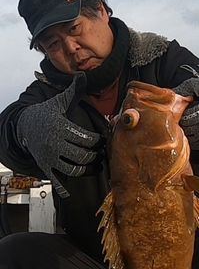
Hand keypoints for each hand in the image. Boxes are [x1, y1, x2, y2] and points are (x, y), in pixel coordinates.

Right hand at [17, 72, 104, 197]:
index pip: (86, 138)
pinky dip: (63, 188)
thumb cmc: (47, 113)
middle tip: (102, 156)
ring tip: (96, 167)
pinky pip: (55, 180)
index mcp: (62, 127)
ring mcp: (50, 156)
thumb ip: (74, 91)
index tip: (104, 142)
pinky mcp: (46, 166)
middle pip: (82, 155)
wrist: (24, 125)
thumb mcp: (60, 102)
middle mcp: (56, 143)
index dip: (99, 142)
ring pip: (72, 169)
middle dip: (96, 157)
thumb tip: (83, 75)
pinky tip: (70, 193)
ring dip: (87, 171)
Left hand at [174, 78, 198, 148]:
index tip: (183, 108)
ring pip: (186, 135)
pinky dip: (189, 136)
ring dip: (185, 128)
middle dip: (182, 120)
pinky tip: (193, 128)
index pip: (185, 115)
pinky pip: (191, 142)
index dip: (181, 111)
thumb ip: (189, 87)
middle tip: (186, 114)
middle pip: (184, 125)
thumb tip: (174, 92)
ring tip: (190, 120)